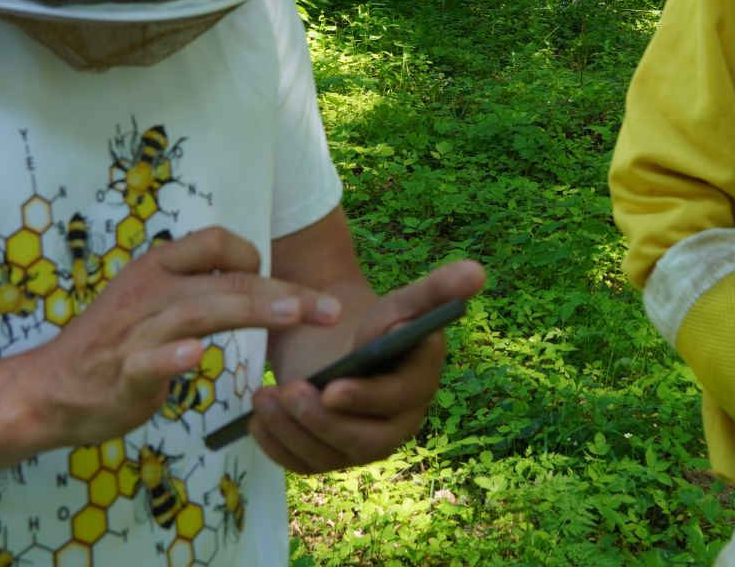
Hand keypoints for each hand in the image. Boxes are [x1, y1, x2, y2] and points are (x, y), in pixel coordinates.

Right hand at [12, 227, 342, 448]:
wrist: (48, 390)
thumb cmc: (110, 347)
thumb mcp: (153, 304)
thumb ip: (196, 291)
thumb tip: (248, 280)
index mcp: (158, 268)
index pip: (216, 242)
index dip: (254, 257)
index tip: (280, 289)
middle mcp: (149, 289)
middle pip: (227, 280)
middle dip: (284, 292)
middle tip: (329, 310)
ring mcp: (135, 329)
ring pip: (200, 312)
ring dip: (251, 310)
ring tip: (292, 314)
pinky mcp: (122, 371)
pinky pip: (150, 359)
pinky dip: (172, 356)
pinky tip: (195, 356)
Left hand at [248, 259, 485, 472]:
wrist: (340, 338)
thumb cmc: (374, 321)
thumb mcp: (400, 301)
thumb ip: (436, 290)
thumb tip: (477, 271)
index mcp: (419, 386)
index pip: (395, 402)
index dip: (365, 398)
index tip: (331, 386)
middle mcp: (396, 426)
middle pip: (362, 442)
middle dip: (322, 421)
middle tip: (287, 391)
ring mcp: (361, 447)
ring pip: (327, 456)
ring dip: (292, 431)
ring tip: (263, 397)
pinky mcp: (329, 457)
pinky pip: (303, 465)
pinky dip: (277, 447)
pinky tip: (257, 422)